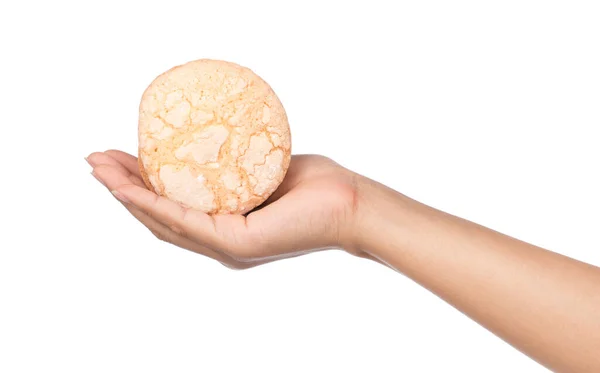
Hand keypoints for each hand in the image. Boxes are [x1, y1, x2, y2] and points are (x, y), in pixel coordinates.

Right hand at [86, 150, 360, 268]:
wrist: (350, 203)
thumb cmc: (314, 184)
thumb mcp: (262, 168)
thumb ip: (234, 164)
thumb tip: (213, 137)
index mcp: (225, 228)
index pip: (173, 209)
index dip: (140, 188)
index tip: (117, 160)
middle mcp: (221, 242)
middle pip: (160, 218)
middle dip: (123, 190)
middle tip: (94, 162)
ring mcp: (227, 247)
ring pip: (165, 222)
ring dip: (128, 197)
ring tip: (101, 172)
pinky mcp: (238, 243)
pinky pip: (187, 220)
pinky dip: (154, 204)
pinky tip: (130, 189)